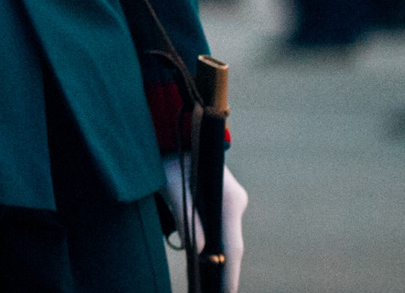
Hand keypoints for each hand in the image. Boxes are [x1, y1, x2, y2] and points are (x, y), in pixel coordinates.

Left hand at [161, 157, 245, 292]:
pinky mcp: (221, 197)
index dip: (230, 275)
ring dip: (217, 257)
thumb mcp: (172, 186)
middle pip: (231, 245)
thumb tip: (198, 252)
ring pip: (225, 236)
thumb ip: (186, 218)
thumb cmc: (169, 154)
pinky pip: (219, 226)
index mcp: (229, 200)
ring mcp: (230, 199)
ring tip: (208, 284)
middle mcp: (235, 201)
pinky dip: (212, 243)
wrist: (171, 128)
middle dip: (224, 271)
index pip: (233, 247)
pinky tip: (203, 259)